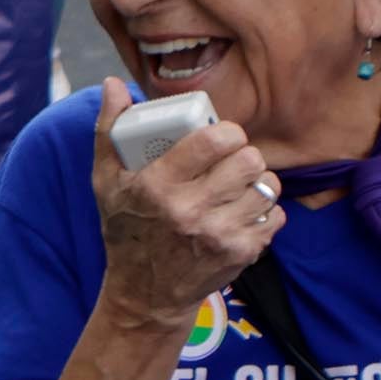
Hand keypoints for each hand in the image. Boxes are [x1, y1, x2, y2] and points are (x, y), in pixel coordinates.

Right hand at [88, 78, 276, 331]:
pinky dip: (264, 209)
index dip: (226, 131)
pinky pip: (274, 215)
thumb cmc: (125, 230)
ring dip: (257, 181)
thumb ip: (109, 130)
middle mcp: (190, 211)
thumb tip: (114, 85)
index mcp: (157, 186)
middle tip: (231, 159)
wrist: (146, 294)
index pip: (213, 140)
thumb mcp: (105, 182)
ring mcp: (220, 235)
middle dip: (244, 154)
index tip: (220, 136)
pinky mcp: (242, 253)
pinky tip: (244, 210)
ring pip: (267, 186)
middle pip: (248, 161)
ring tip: (239, 183)